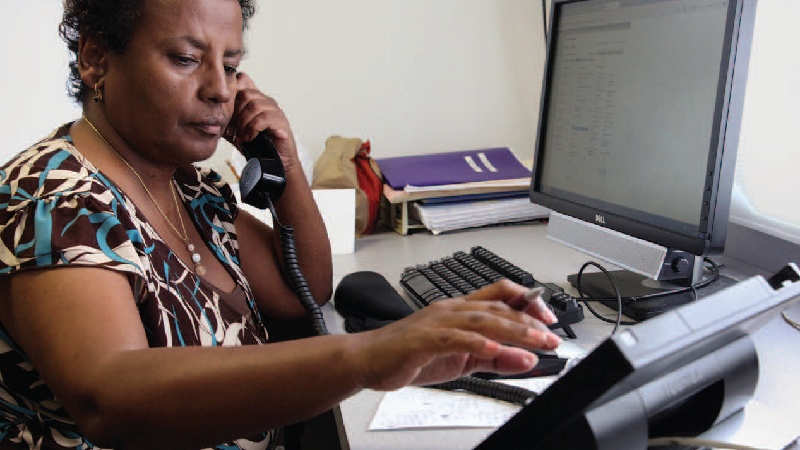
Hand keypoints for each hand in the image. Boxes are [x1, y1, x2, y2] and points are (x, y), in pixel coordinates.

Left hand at [224, 72, 298, 169]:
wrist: (276, 161)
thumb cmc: (258, 146)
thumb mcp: (237, 130)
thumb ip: (227, 121)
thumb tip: (210, 116)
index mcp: (257, 100)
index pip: (244, 80)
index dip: (232, 92)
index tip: (226, 113)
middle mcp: (267, 102)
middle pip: (246, 94)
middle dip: (235, 113)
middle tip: (232, 129)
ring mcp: (276, 111)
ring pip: (254, 106)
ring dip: (243, 123)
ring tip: (240, 136)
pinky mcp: (281, 122)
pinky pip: (264, 118)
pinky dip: (253, 129)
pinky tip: (249, 138)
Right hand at [350, 280, 561, 390]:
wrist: (368, 360)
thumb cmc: (410, 355)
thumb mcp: (462, 360)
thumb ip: (495, 359)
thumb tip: (527, 359)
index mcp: (460, 309)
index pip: (501, 295)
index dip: (528, 302)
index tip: (550, 319)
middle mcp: (451, 310)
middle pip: (497, 307)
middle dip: (529, 321)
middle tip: (551, 337)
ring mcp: (436, 322)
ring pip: (481, 319)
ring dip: (512, 330)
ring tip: (535, 342)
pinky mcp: (423, 339)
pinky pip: (453, 338)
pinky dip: (475, 341)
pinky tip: (493, 348)